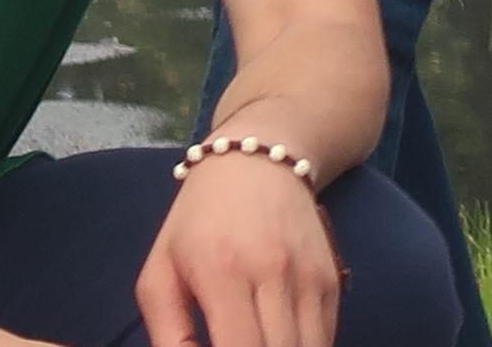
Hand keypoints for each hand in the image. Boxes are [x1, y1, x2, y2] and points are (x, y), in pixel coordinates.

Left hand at [136, 146, 342, 346]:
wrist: (259, 163)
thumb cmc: (198, 222)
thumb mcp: (159, 273)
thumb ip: (167, 333)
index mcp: (223, 274)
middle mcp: (275, 274)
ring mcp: (310, 276)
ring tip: (256, 346)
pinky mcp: (332, 278)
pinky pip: (325, 337)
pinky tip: (278, 344)